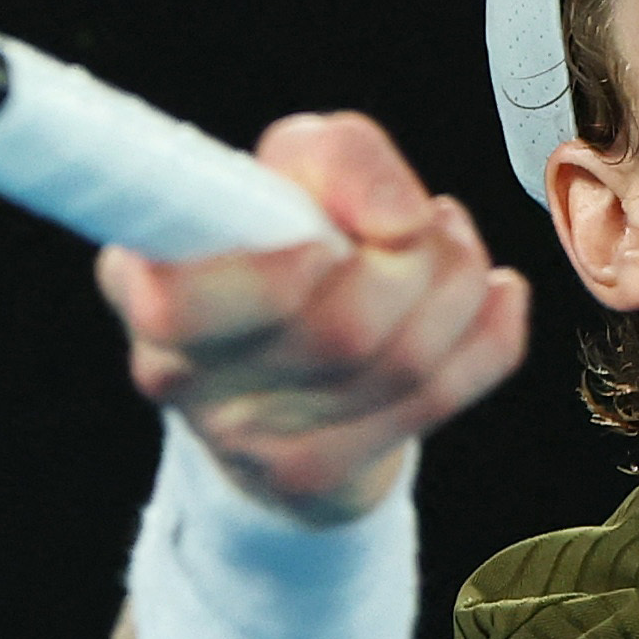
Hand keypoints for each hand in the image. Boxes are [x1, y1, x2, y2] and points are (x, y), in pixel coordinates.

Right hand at [97, 113, 530, 521]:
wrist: (272, 373)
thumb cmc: (276, 242)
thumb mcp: (285, 171)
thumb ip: (334, 157)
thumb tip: (397, 219)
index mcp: (142, 283)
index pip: (178, 308)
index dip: (272, 277)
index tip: (320, 245)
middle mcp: (182, 378)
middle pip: (338, 333)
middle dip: (411, 258)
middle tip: (416, 219)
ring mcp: (250, 445)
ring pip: (402, 367)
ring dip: (456, 283)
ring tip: (449, 241)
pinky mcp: (315, 481)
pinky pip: (442, 400)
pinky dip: (491, 335)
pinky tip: (496, 295)